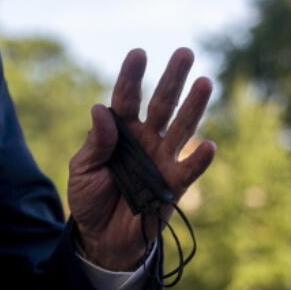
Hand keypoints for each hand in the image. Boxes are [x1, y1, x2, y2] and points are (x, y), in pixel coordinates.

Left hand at [67, 48, 215, 270]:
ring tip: (205, 82)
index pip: (126, 98)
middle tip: (185, 53)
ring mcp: (162, 159)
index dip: (131, 77)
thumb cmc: (89, 198)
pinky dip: (199, 159)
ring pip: (181, 128)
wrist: (101, 237)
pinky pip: (189, 169)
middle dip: (172, 79)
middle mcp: (145, 139)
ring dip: (194, 107)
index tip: (138, 53)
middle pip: (161, 104)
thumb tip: (100, 109)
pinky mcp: (174, 185)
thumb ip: (95, 142)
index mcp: (120, 131)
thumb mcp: (82, 169)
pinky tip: (208, 145)